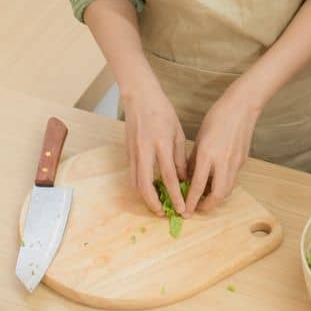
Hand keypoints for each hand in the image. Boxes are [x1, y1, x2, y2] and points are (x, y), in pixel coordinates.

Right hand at [122, 76, 189, 218]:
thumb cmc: (162, 111)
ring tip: (156, 206)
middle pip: (145, 186)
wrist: (140, 97)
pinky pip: (132, 175)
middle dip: (154, 204)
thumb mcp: (177, 132)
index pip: (169, 177)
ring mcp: (133, 152)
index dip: (175, 195)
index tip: (181, 208)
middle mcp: (145, 151)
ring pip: (135, 183)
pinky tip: (147, 191)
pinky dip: (139, 187)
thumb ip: (179, 157)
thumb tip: (183, 179)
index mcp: (161, 144)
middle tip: (164, 214)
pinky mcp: (127, 152)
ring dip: (145, 198)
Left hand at [185, 86, 258, 213]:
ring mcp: (235, 162)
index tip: (186, 211)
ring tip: (205, 196)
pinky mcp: (242, 161)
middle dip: (207, 206)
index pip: (198, 185)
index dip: (191, 201)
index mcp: (208, 154)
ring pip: (227, 190)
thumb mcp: (199, 138)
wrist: (241, 107)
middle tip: (197, 208)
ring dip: (216, 197)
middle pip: (218, 195)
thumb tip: (189, 177)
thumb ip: (194, 160)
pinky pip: (232, 179)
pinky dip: (223, 185)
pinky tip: (215, 181)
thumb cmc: (217, 118)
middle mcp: (223, 161)